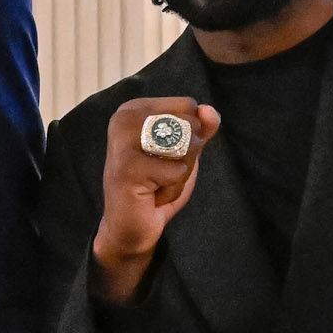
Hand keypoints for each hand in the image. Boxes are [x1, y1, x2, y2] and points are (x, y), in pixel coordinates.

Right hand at [91, 98, 220, 301]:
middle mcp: (123, 118)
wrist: (129, 226)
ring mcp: (122, 141)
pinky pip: (177, 172)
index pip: (188, 106)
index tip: (164, 155)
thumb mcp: (184, 153)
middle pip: (189, 125)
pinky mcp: (127, 167)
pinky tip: (151, 195)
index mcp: (134, 109)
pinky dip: (172, 189)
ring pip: (184, 147)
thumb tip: (210, 111)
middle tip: (160, 173)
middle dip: (186, 157)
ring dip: (179, 174)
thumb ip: (200, 129)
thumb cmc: (155, 186)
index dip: (190, 135)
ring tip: (156, 184)